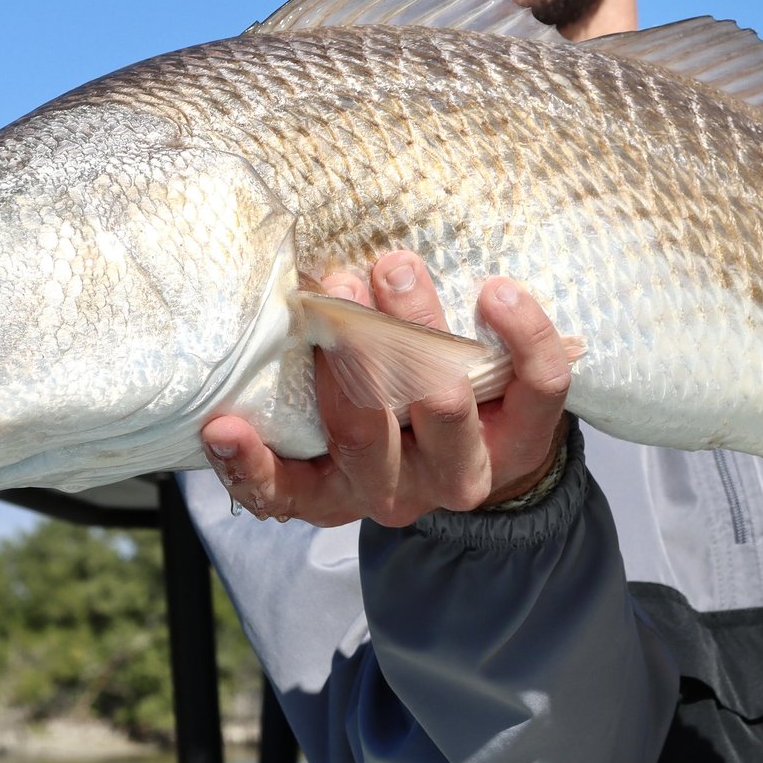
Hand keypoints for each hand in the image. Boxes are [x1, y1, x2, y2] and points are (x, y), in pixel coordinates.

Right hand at [202, 251, 572, 528]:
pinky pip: (537, 387)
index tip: (224, 423)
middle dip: (349, 353)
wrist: (488, 442)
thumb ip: (296, 372)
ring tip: (396, 269)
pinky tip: (498, 292)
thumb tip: (268, 303)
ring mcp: (465, 471)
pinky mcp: (529, 439)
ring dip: (418, 329)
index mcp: (334, 487)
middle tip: (335, 285)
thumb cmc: (387, 406)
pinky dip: (522, 334)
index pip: (281, 493)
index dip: (250, 466)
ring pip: (445, 406)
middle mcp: (396, 490)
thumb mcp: (331, 403)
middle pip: (365, 434)